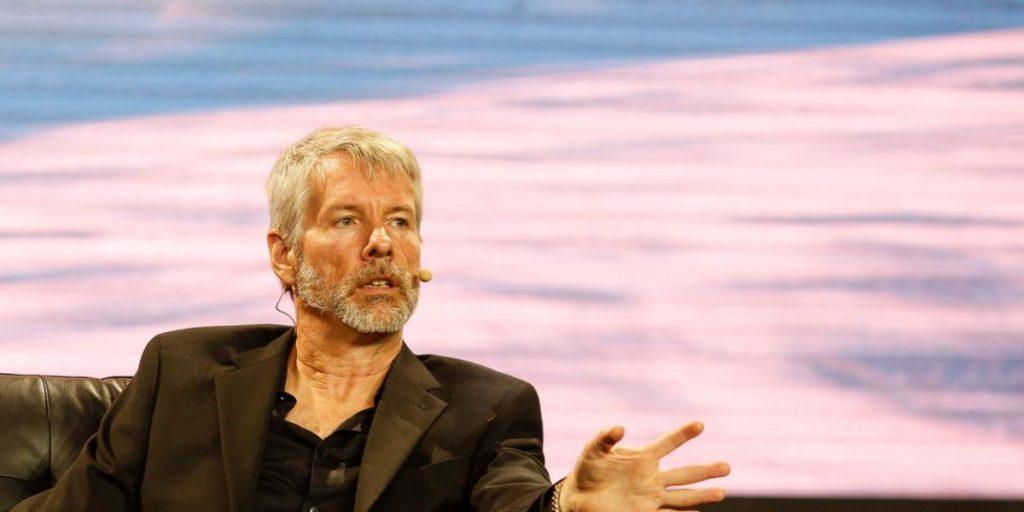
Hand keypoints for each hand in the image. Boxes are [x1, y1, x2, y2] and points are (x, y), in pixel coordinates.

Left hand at [559, 422, 728, 511]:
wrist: (580, 497)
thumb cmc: (588, 471)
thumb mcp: (593, 451)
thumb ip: (604, 438)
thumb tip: (619, 428)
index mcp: (642, 458)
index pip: (667, 443)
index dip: (682, 434)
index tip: (699, 424)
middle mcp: (652, 478)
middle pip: (684, 473)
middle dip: (705, 471)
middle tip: (727, 467)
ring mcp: (650, 498)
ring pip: (682, 497)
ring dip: (701, 495)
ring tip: (721, 493)